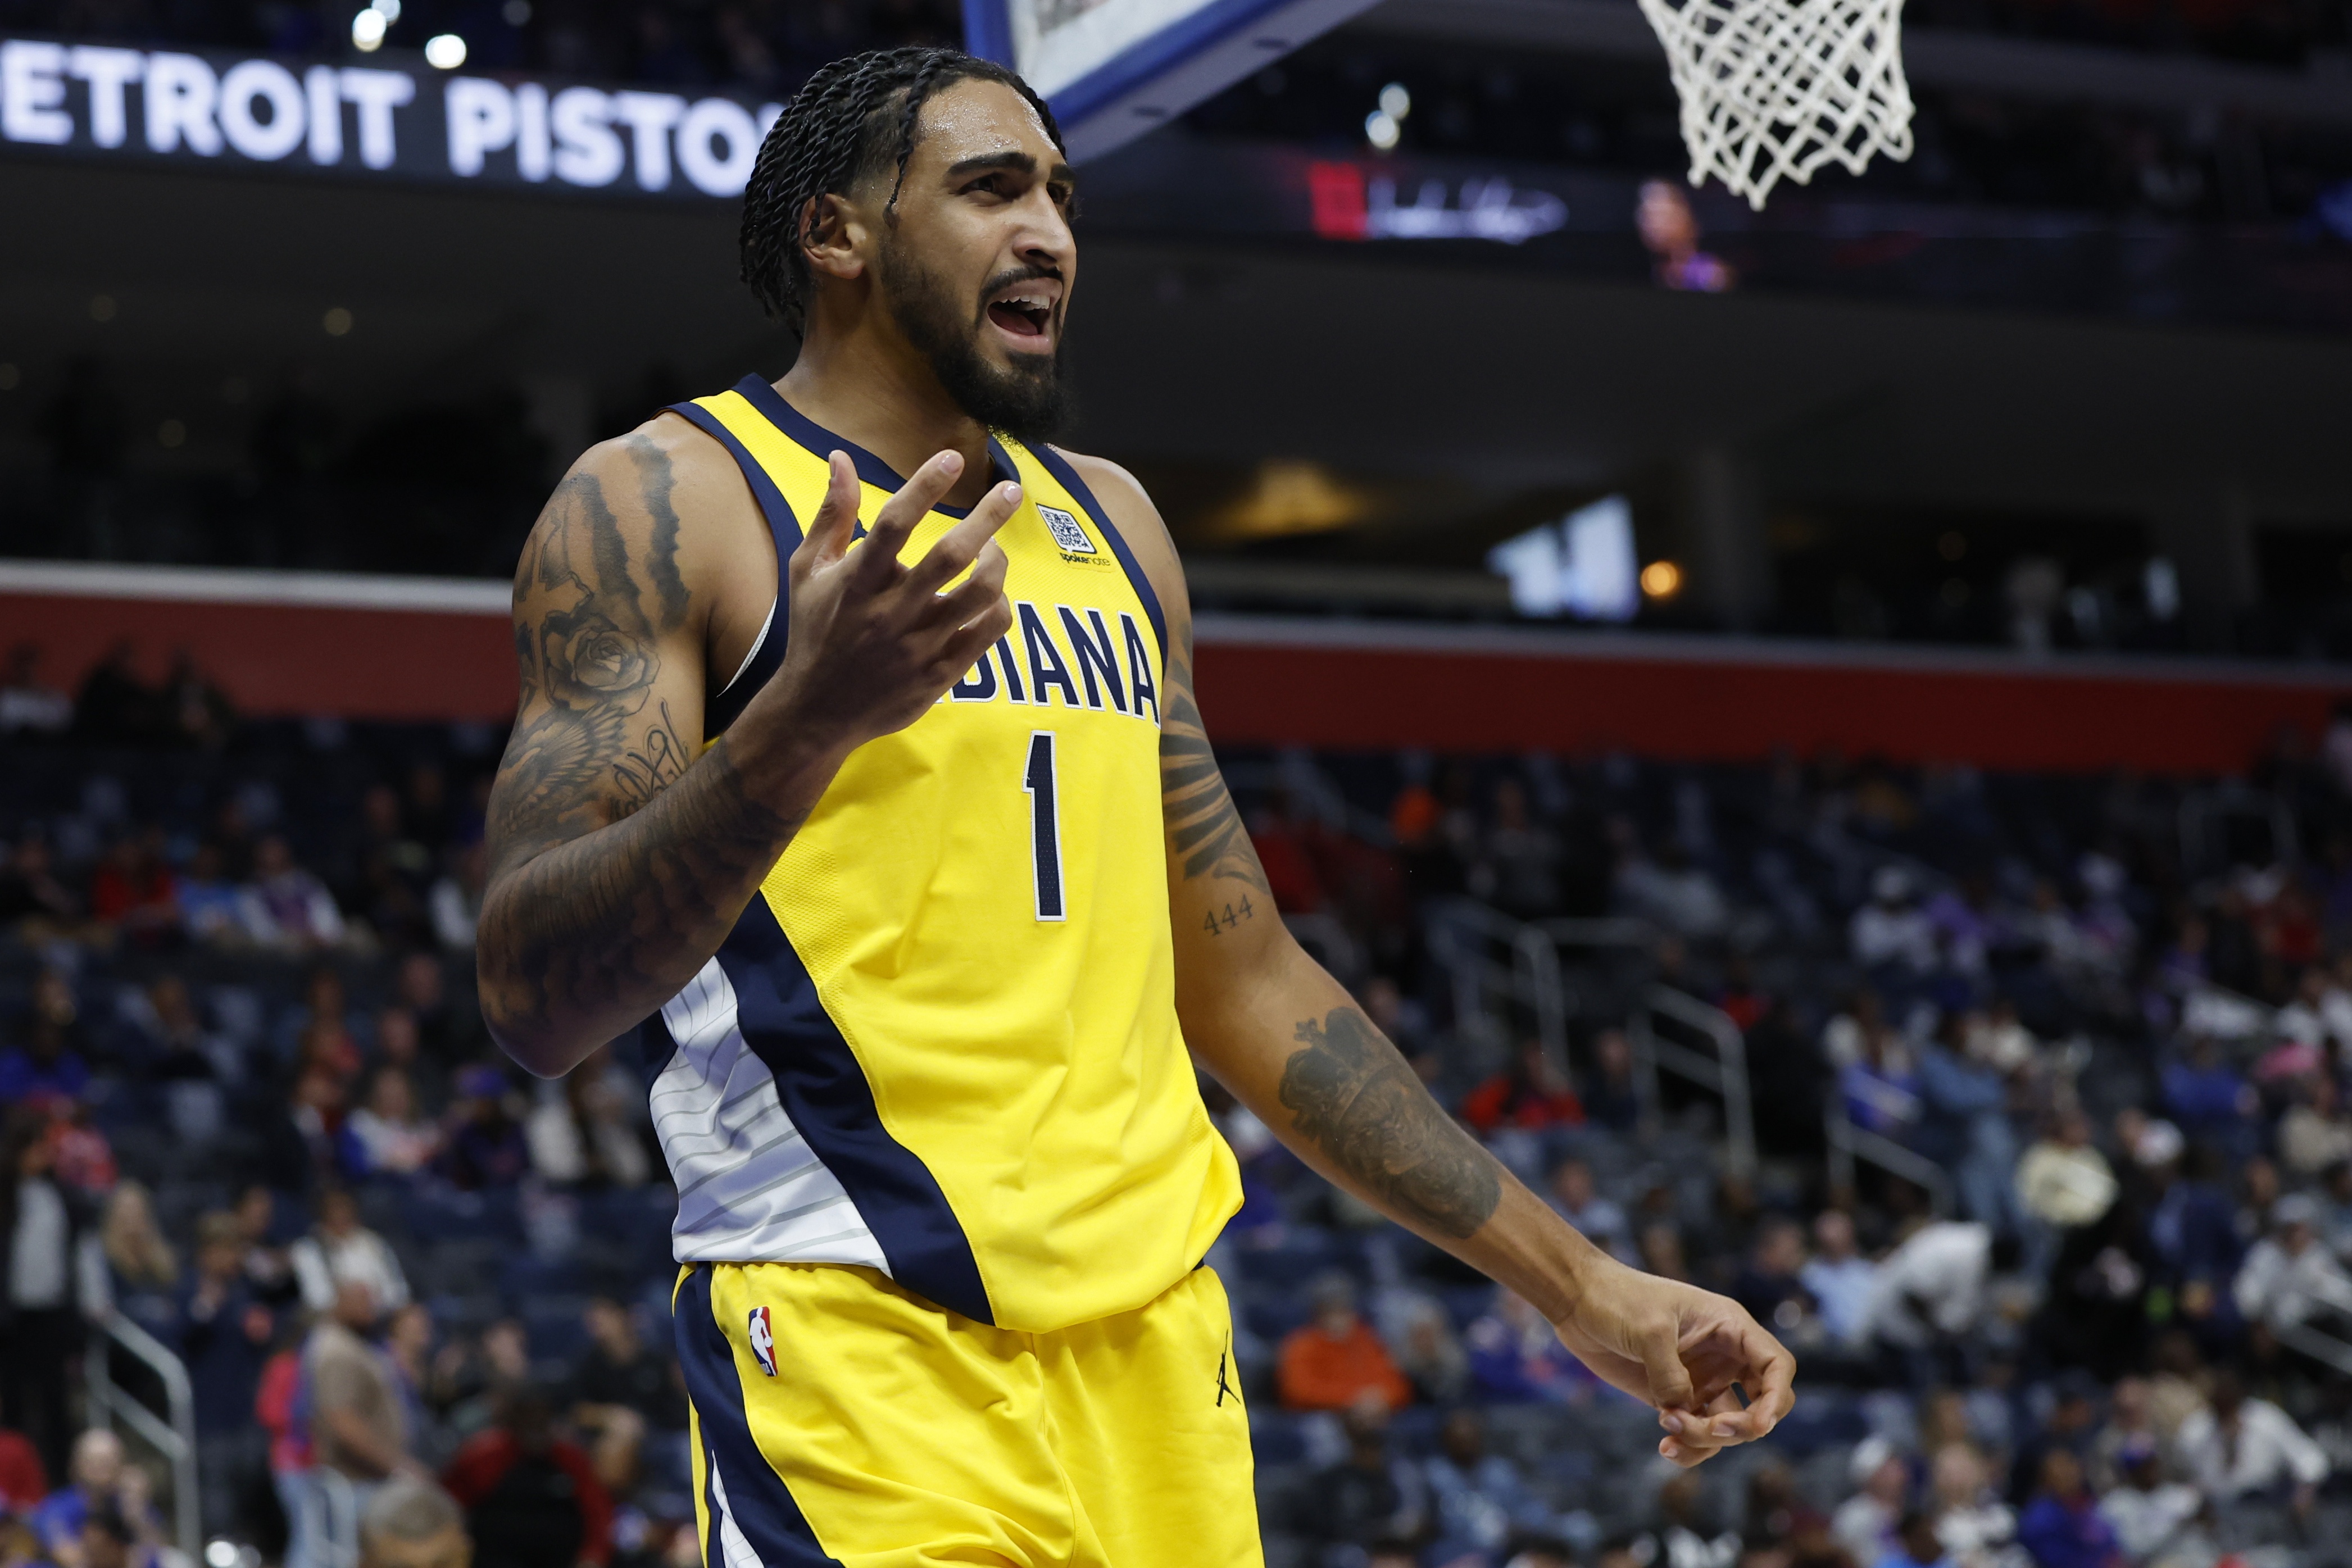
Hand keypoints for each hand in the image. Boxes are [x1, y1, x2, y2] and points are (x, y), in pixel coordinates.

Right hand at [762, 448, 1016, 754]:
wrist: (817, 712)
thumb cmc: (814, 632)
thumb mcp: (809, 571)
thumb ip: (832, 514)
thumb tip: (841, 457)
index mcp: (857, 581)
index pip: (895, 523)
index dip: (925, 485)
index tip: (951, 456)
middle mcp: (891, 612)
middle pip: (951, 555)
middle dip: (987, 517)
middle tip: (1011, 491)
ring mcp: (920, 645)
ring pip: (980, 595)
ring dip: (998, 564)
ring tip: (995, 548)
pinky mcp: (941, 673)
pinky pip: (988, 633)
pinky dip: (999, 606)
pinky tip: (992, 593)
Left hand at [1549, 1256, 1794, 1467]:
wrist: (1578, 1301)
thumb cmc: (1617, 1299)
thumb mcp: (1648, 1330)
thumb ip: (1670, 1374)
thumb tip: (1681, 1410)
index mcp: (1729, 1327)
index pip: (1776, 1365)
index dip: (1776, 1398)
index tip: (1757, 1424)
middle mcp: (1723, 1355)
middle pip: (1761, 1404)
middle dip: (1742, 1427)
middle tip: (1708, 1427)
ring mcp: (1702, 1379)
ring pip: (1728, 1426)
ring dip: (1706, 1439)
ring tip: (1666, 1426)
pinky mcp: (1676, 1397)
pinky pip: (1698, 1433)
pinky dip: (1689, 1446)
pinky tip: (1665, 1447)